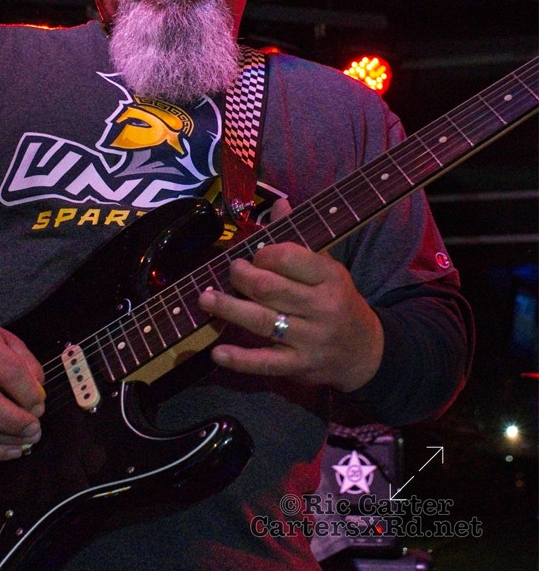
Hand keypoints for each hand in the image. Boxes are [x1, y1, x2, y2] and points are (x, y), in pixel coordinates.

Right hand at [0, 319, 44, 461]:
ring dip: (5, 440)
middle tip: (35, 430)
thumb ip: (25, 363)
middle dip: (16, 422)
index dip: (29, 394)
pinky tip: (9, 450)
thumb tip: (38, 397)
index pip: (9, 373)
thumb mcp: (3, 339)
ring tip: (26, 440)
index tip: (40, 405)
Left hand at [199, 242, 383, 391]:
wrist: (366, 352)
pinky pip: (265, 363)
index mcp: (329, 277)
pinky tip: (217, 353)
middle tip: (229, 271)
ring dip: (228, 308)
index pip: (288, 257)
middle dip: (241, 277)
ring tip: (205, 298)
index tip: (253, 256)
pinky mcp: (299, 366)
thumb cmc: (338, 301)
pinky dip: (239, 359)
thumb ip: (298, 241)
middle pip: (269, 288)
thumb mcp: (327, 268)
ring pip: (261, 321)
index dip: (263, 254)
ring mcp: (310, 339)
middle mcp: (322, 307)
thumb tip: (279, 203)